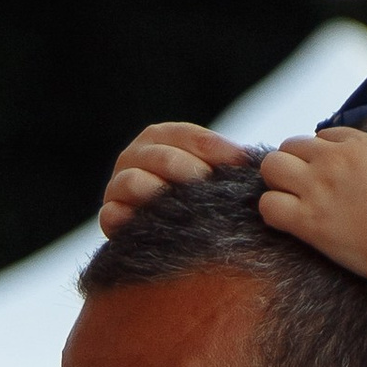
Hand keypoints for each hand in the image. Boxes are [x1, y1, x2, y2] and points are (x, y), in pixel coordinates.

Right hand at [99, 120, 248, 235]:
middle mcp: (134, 156)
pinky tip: (152, 226)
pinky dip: (129, 219)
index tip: (242, 162)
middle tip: (215, 189)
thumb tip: (257, 161)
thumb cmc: (192, 196)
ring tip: (187, 208)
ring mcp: (117, 185)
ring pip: (135, 182)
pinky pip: (112, 215)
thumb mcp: (206, 172)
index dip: (216, 148)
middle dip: (191, 171)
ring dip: (161, 193)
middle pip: (163, 158)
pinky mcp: (108, 215)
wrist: (160, 230)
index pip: (188, 136)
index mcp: (159, 138)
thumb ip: (225, 162)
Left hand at [257, 129, 366, 312]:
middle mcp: (333, 160)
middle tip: (303, 186)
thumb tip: (363, 166)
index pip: (323, 136)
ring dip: (277, 182)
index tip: (327, 173)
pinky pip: (268, 205)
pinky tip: (288, 221)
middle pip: (290, 146)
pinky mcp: (308, 221)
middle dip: (292, 162)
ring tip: (291, 200)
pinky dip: (273, 211)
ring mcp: (317, 189)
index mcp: (360, 144)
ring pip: (271, 167)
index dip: (321, 154)